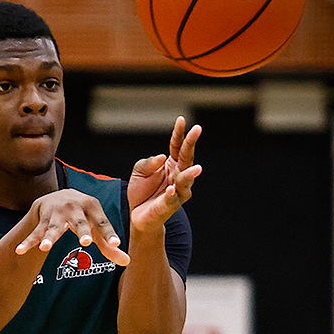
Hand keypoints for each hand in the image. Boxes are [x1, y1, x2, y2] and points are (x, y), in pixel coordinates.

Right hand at [16, 189, 130, 265]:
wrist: (58, 196)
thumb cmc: (83, 216)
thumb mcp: (96, 227)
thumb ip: (109, 245)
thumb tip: (127, 262)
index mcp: (92, 207)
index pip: (102, 223)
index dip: (109, 234)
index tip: (116, 244)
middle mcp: (75, 208)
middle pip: (79, 223)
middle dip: (82, 232)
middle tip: (85, 243)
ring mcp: (57, 214)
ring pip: (54, 228)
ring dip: (49, 238)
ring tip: (45, 249)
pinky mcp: (43, 220)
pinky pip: (36, 233)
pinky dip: (28, 242)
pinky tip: (20, 251)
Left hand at [127, 116, 201, 232]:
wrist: (136, 214)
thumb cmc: (141, 191)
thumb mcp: (139, 171)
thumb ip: (148, 163)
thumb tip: (162, 157)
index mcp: (172, 164)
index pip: (177, 146)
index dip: (179, 133)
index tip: (181, 120)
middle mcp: (178, 176)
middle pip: (187, 158)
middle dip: (191, 144)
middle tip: (197, 130)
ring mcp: (177, 191)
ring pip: (185, 181)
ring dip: (190, 175)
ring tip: (196, 168)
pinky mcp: (170, 206)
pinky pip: (172, 199)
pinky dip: (172, 194)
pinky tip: (171, 189)